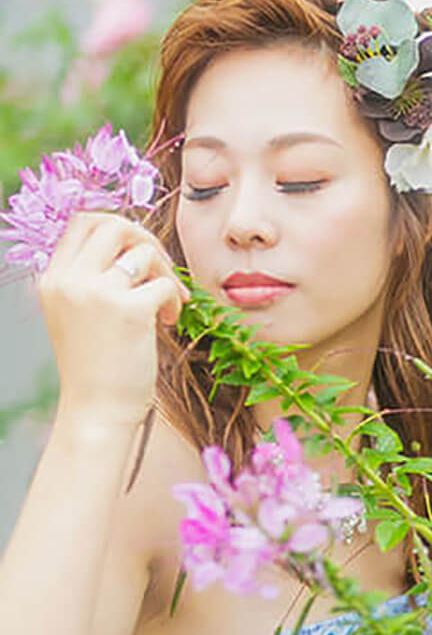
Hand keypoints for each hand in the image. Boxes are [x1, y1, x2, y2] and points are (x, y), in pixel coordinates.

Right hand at [37, 213, 188, 429]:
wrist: (97, 412)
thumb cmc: (96, 366)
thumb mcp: (77, 314)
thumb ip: (92, 277)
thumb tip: (133, 241)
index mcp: (54, 279)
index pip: (83, 222)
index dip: (118, 228)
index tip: (137, 254)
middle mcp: (70, 281)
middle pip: (114, 224)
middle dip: (145, 240)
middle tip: (158, 270)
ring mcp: (97, 294)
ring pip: (144, 251)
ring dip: (166, 273)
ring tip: (166, 303)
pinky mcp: (129, 311)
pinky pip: (165, 284)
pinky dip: (174, 300)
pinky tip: (168, 322)